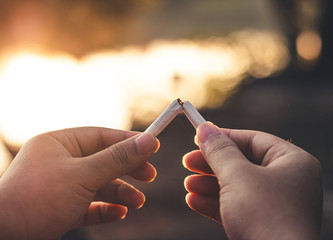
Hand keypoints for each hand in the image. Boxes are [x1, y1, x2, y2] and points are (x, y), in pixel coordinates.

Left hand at [0, 127, 158, 239]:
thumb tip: (150, 141)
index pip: (101, 136)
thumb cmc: (37, 199)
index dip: (128, 141)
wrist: (5, 238)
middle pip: (103, 160)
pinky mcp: (61, 209)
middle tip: (150, 176)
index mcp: (60, 144)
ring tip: (138, 202)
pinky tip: (120, 212)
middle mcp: (60, 162)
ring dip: (120, 192)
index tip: (153, 146)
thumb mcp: (83, 175)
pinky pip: (90, 205)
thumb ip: (118, 158)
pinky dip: (106, 208)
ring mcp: (61, 187)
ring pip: (99, 185)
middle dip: (127, 170)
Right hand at [183, 122, 321, 239]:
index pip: (254, 139)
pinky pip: (237, 207)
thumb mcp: (238, 176)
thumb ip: (220, 151)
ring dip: (209, 185)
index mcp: (292, 162)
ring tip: (188, 184)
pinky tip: (193, 201)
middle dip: (212, 164)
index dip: (224, 136)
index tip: (199, 136)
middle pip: (243, 163)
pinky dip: (215, 203)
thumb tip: (205, 128)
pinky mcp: (264, 225)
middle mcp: (287, 181)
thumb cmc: (265, 216)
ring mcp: (276, 205)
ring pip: (237, 187)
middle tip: (187, 161)